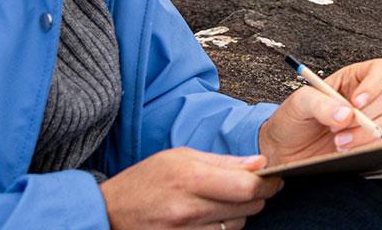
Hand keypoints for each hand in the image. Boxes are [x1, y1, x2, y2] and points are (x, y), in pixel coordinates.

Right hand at [98, 148, 280, 228]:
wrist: (109, 213)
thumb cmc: (145, 181)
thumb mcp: (180, 158)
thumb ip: (224, 162)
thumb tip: (259, 163)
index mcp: (190, 179)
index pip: (247, 187)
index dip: (267, 183)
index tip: (273, 178)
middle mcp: (189, 210)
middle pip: (248, 208)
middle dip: (256, 197)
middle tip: (250, 188)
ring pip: (237, 225)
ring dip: (239, 214)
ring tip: (222, 202)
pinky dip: (223, 228)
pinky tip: (211, 218)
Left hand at [257, 58, 381, 166]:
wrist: (283, 153)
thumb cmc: (290, 122)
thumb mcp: (298, 103)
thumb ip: (320, 103)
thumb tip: (346, 113)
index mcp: (351, 80)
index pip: (381, 70)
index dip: (375, 83)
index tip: (356, 102)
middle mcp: (363, 99)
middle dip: (364, 115)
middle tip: (338, 125)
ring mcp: (368, 122)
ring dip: (364, 133)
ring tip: (338, 140)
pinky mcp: (368, 143)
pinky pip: (381, 143)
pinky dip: (364, 147)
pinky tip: (344, 149)